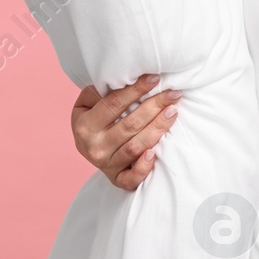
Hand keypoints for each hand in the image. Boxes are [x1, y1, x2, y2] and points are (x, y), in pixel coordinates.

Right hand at [70, 73, 182, 190]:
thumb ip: (99, 92)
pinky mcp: (117, 180)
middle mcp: (95, 147)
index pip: (114, 104)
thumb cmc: (92, 121)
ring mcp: (106, 165)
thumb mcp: (86, 104)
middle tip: (173, 94)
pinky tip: (154, 153)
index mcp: (86, 126)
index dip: (135, 90)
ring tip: (173, 111)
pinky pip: (131, 179)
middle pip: (130, 125)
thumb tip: (122, 78)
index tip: (155, 78)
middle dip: (154, 106)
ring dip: (157, 129)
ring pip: (135, 147)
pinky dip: (143, 168)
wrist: (87, 149)